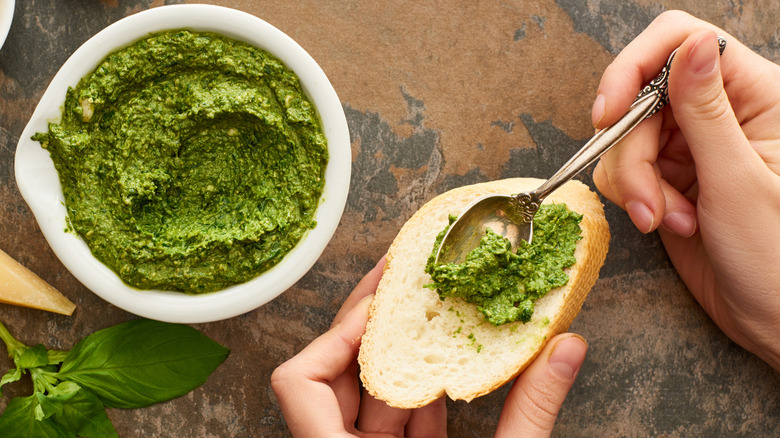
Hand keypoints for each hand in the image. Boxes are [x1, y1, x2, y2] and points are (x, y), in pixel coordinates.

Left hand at [271, 258, 587, 436]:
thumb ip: (529, 413)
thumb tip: (566, 347)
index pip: (301, 381)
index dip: (337, 333)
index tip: (384, 302)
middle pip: (334, 376)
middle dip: (378, 329)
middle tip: (412, 285)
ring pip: (366, 397)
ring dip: (403, 359)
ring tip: (438, 316)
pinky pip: (392, 422)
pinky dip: (417, 396)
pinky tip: (451, 374)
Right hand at [592, 10, 779, 369]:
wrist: (774, 320)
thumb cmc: (778, 257)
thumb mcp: (740, 181)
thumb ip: (706, 111)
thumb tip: (691, 44)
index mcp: (755, 96)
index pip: (680, 42)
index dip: (634, 67)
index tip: (607, 114)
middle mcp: (719, 112)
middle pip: (640, 98)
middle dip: (632, 155)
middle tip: (646, 204)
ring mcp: (691, 145)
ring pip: (625, 138)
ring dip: (634, 184)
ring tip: (667, 221)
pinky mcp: (668, 175)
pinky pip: (624, 170)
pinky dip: (633, 198)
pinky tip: (666, 223)